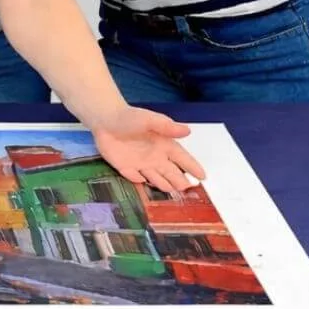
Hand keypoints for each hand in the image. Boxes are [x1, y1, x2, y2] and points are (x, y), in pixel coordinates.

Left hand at [89, 106, 206, 193]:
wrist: (105, 118)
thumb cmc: (130, 116)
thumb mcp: (150, 119)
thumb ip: (167, 126)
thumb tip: (187, 131)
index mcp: (163, 145)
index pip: (182, 158)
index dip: (192, 167)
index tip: (203, 177)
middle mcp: (155, 157)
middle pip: (171, 172)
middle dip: (181, 181)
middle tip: (189, 190)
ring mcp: (140, 164)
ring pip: (156, 178)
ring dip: (164, 184)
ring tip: (174, 192)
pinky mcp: (125, 167)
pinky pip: (134, 177)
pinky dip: (138, 181)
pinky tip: (143, 183)